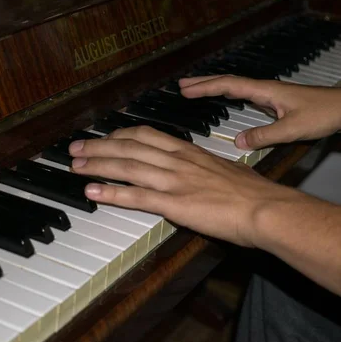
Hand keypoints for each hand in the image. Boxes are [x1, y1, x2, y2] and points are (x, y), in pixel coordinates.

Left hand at [69, 126, 302, 246]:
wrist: (265, 207)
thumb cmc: (251, 191)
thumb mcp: (222, 170)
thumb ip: (201, 168)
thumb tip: (193, 171)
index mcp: (188, 151)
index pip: (146, 135)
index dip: (119, 135)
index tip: (104, 136)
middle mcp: (177, 160)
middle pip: (129, 146)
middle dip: (99, 146)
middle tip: (76, 147)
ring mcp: (174, 181)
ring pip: (127, 167)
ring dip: (97, 165)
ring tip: (75, 165)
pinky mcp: (174, 204)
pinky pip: (135, 196)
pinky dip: (110, 193)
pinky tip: (92, 192)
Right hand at [179, 75, 340, 149]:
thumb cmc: (324, 114)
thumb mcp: (293, 129)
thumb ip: (265, 136)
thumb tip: (238, 142)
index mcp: (266, 90)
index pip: (229, 85)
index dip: (205, 87)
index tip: (185, 89)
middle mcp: (265, 89)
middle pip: (228, 82)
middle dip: (203, 83)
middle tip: (181, 85)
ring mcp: (270, 95)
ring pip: (235, 88)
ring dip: (214, 88)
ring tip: (196, 91)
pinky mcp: (275, 103)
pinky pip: (244, 96)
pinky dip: (228, 96)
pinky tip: (225, 102)